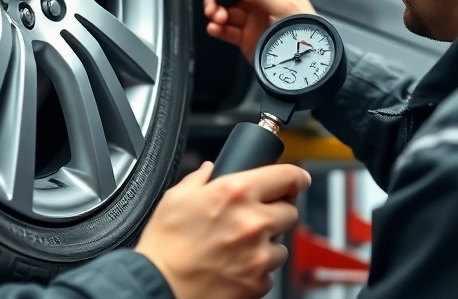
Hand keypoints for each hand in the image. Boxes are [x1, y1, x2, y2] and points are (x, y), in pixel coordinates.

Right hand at [135, 162, 311, 298]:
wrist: (160, 287)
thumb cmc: (164, 246)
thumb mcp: (175, 199)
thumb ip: (199, 179)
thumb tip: (210, 170)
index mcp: (235, 192)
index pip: (287, 176)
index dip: (296, 176)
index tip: (297, 180)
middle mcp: (253, 221)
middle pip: (290, 210)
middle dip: (277, 211)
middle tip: (254, 218)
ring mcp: (259, 254)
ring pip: (282, 244)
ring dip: (267, 243)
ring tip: (237, 247)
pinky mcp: (259, 281)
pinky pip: (270, 270)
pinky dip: (257, 268)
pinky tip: (234, 265)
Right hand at [203, 0, 316, 62]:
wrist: (305, 64)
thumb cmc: (304, 32)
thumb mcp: (285, 6)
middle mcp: (263, 3)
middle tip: (214, 7)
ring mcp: (254, 21)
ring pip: (227, 11)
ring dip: (217, 13)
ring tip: (216, 20)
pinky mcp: (246, 38)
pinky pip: (227, 30)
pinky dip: (217, 29)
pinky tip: (214, 29)